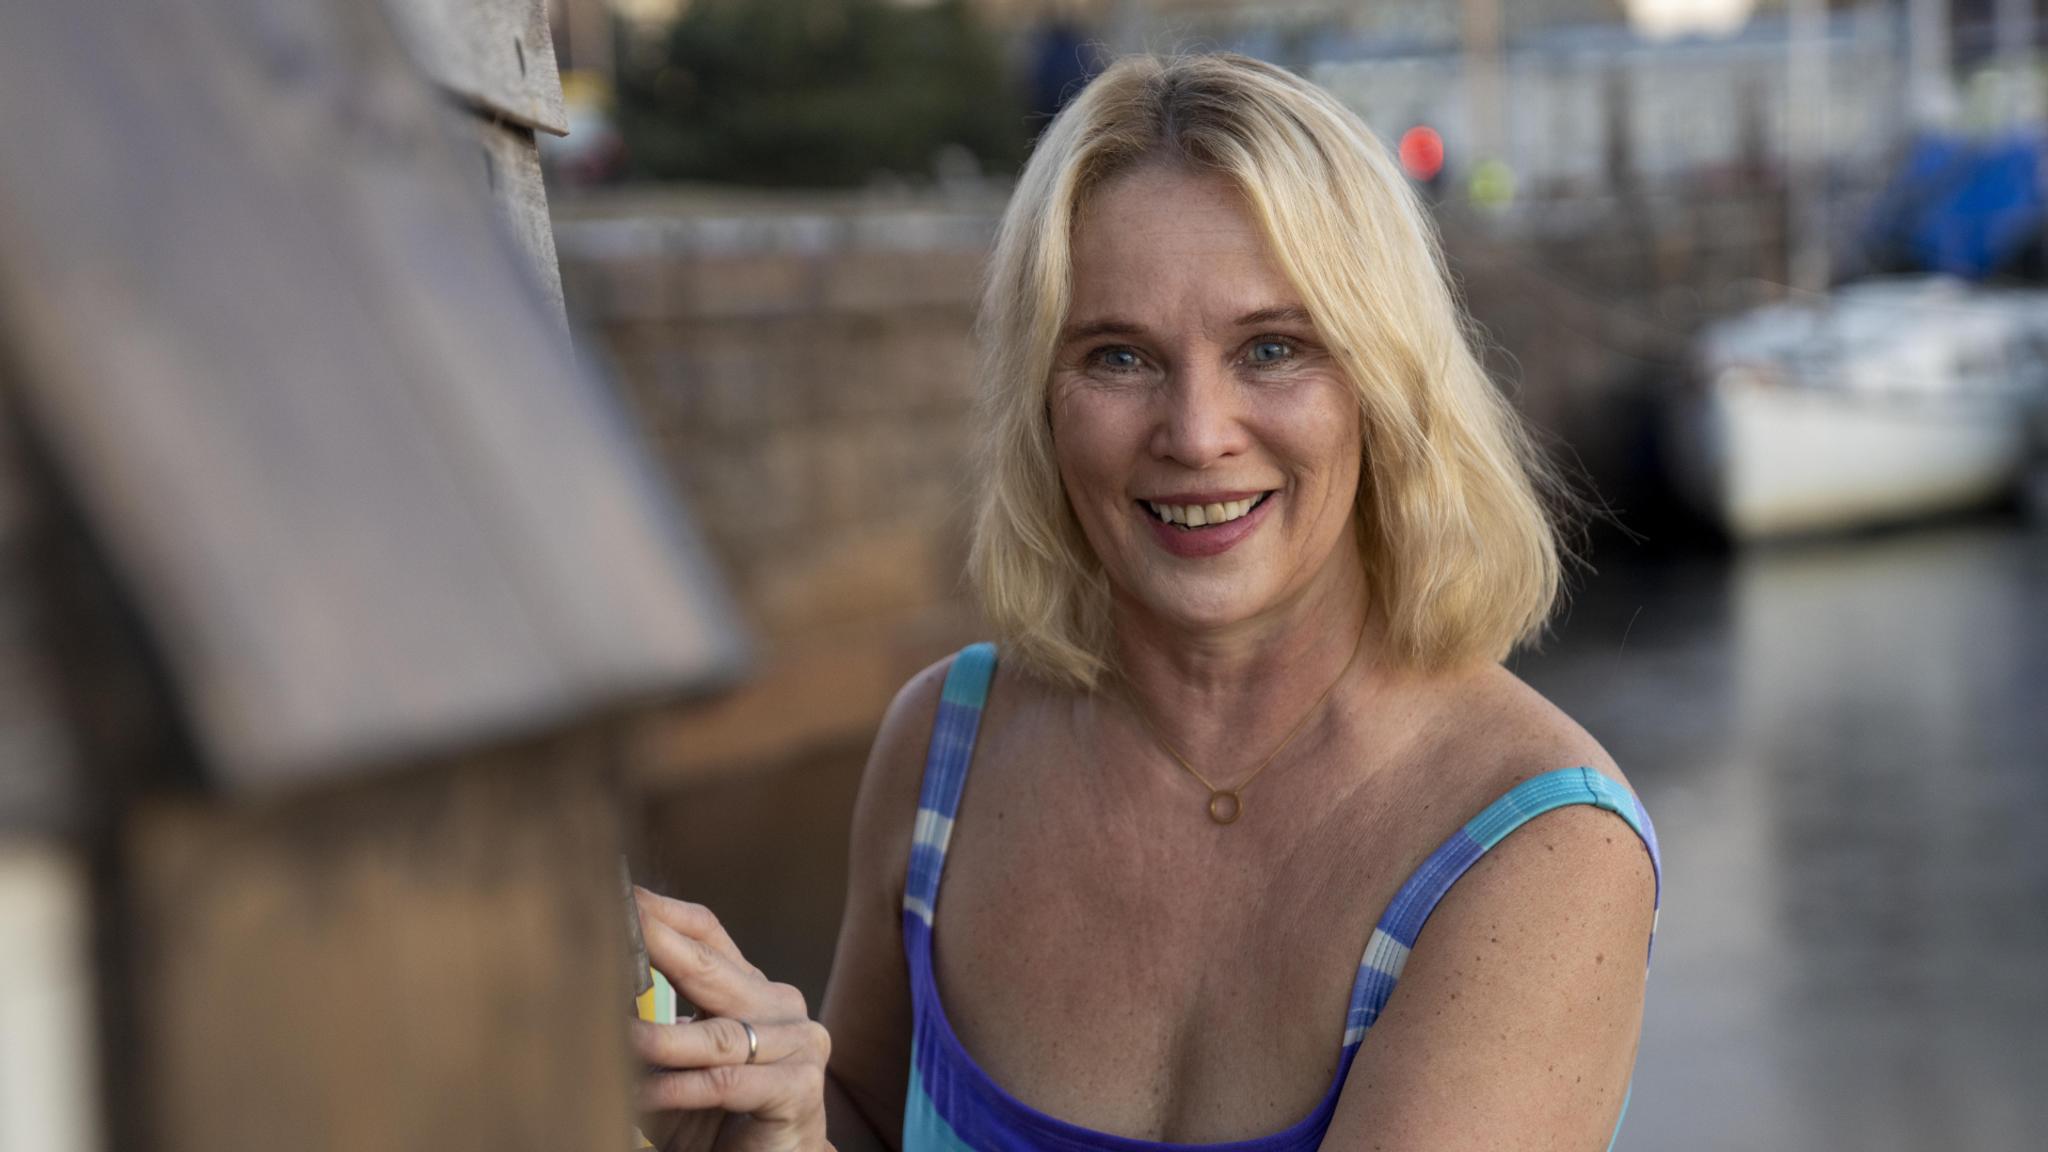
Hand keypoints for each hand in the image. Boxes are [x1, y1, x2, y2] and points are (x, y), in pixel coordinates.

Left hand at [632, 887, 833, 1151]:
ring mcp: (799, 1045)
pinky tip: (644, 1093)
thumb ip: (654, 1024)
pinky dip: (681, 1089)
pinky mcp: (800, 1089)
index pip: (708, 935)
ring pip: (719, 1035)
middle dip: (660, 947)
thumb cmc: (717, 1120)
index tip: (620, 897)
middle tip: (617, 927)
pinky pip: (729, 1084)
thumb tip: (594, 981)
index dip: (664, 915)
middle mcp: (781, 1008)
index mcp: (753, 990)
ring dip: (661, 1040)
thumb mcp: (679, 1063)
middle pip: (714, 970)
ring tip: (615, 1036)